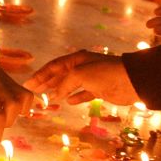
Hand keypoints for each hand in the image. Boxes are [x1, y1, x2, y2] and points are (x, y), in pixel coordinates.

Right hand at [25, 50, 139, 105]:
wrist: (131, 81)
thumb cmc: (104, 73)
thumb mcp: (79, 74)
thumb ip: (64, 84)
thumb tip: (55, 95)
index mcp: (76, 59)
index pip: (53, 66)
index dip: (40, 75)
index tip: (29, 84)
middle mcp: (82, 67)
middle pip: (60, 75)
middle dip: (47, 82)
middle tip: (34, 90)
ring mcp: (91, 79)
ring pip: (70, 85)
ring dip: (59, 90)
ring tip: (47, 96)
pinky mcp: (100, 90)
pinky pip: (83, 94)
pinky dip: (76, 97)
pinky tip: (69, 102)